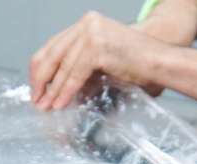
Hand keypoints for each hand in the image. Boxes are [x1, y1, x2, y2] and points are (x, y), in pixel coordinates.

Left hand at [29, 12, 175, 109]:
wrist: (160, 62)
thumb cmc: (137, 65)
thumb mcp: (102, 61)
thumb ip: (79, 67)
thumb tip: (54, 89)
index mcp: (86, 24)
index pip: (53, 46)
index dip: (40, 70)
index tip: (36, 88)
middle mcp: (86, 23)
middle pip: (52, 54)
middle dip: (42, 81)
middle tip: (36, 100)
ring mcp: (92, 32)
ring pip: (63, 66)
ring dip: (53, 90)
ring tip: (47, 106)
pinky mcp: (97, 45)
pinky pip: (75, 72)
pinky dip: (66, 90)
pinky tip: (61, 103)